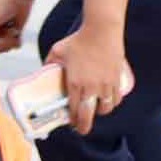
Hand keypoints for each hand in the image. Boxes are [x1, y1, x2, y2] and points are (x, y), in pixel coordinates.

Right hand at [0, 0, 30, 56]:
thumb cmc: (1, 6)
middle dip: (0, 45)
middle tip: (3, 34)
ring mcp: (0, 36)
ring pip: (4, 50)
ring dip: (9, 41)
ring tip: (11, 30)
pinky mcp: (12, 35)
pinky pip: (14, 47)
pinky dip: (17, 40)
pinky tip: (16, 30)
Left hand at [49, 18, 134, 132]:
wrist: (102, 30)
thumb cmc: (78, 40)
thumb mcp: (57, 51)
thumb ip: (49, 63)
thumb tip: (43, 70)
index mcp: (75, 83)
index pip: (74, 110)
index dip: (72, 121)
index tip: (71, 124)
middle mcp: (91, 87)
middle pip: (89, 116)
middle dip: (84, 126)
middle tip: (82, 130)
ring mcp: (106, 84)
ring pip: (105, 108)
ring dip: (99, 113)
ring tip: (95, 111)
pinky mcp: (117, 79)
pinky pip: (116, 98)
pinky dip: (112, 103)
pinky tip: (108, 102)